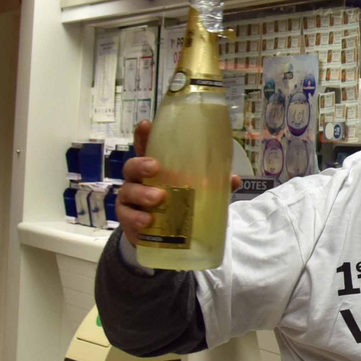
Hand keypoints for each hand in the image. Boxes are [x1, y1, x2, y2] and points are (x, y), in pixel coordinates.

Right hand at [117, 120, 241, 246]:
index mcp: (155, 168)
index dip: (143, 135)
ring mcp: (130, 199)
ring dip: (142, 193)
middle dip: (141, 164)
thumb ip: (214, 185)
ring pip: (128, 191)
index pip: (146, 147)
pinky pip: (126, 216)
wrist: (166, 236)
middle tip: (155, 167)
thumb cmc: (180, 205)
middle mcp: (139, 180)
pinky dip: (136, 218)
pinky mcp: (127, 219)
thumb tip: (234, 179)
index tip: (146, 125)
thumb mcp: (198, 193)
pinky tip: (147, 220)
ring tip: (158, 198)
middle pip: (132, 166)